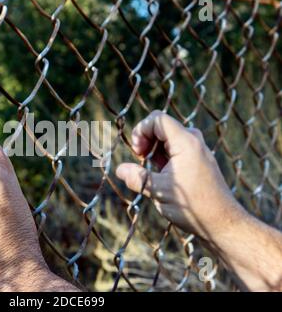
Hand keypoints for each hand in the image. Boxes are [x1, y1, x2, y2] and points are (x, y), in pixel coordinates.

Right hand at [115, 110, 244, 241]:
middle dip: (146, 139)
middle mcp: (193, 141)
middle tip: (140, 159)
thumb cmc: (192, 207)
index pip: (157, 119)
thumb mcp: (159, 191)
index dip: (141, 130)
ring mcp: (197, 150)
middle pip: (161, 126)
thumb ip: (137, 178)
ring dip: (154, 150)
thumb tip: (119, 170)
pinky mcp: (199, 160)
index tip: (137, 152)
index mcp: (185, 142)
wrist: (222, 222)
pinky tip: (162, 176)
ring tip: (150, 171)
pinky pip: (176, 149)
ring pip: (168, 138)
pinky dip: (164, 157)